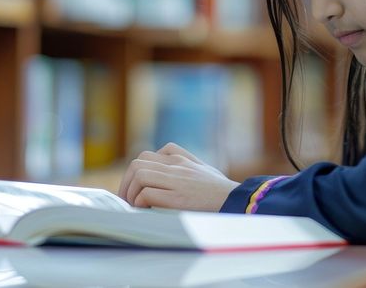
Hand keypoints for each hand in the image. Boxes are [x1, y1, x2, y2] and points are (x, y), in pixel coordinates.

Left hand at [117, 142, 238, 210]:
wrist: (238, 201)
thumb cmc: (222, 191)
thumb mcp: (204, 170)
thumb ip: (186, 165)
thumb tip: (166, 173)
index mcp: (183, 160)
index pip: (150, 154)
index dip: (137, 170)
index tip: (135, 187)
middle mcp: (177, 166)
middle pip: (139, 162)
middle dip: (127, 181)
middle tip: (128, 198)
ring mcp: (177, 181)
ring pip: (140, 174)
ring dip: (131, 191)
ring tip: (134, 205)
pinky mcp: (178, 198)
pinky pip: (147, 193)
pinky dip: (140, 202)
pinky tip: (145, 210)